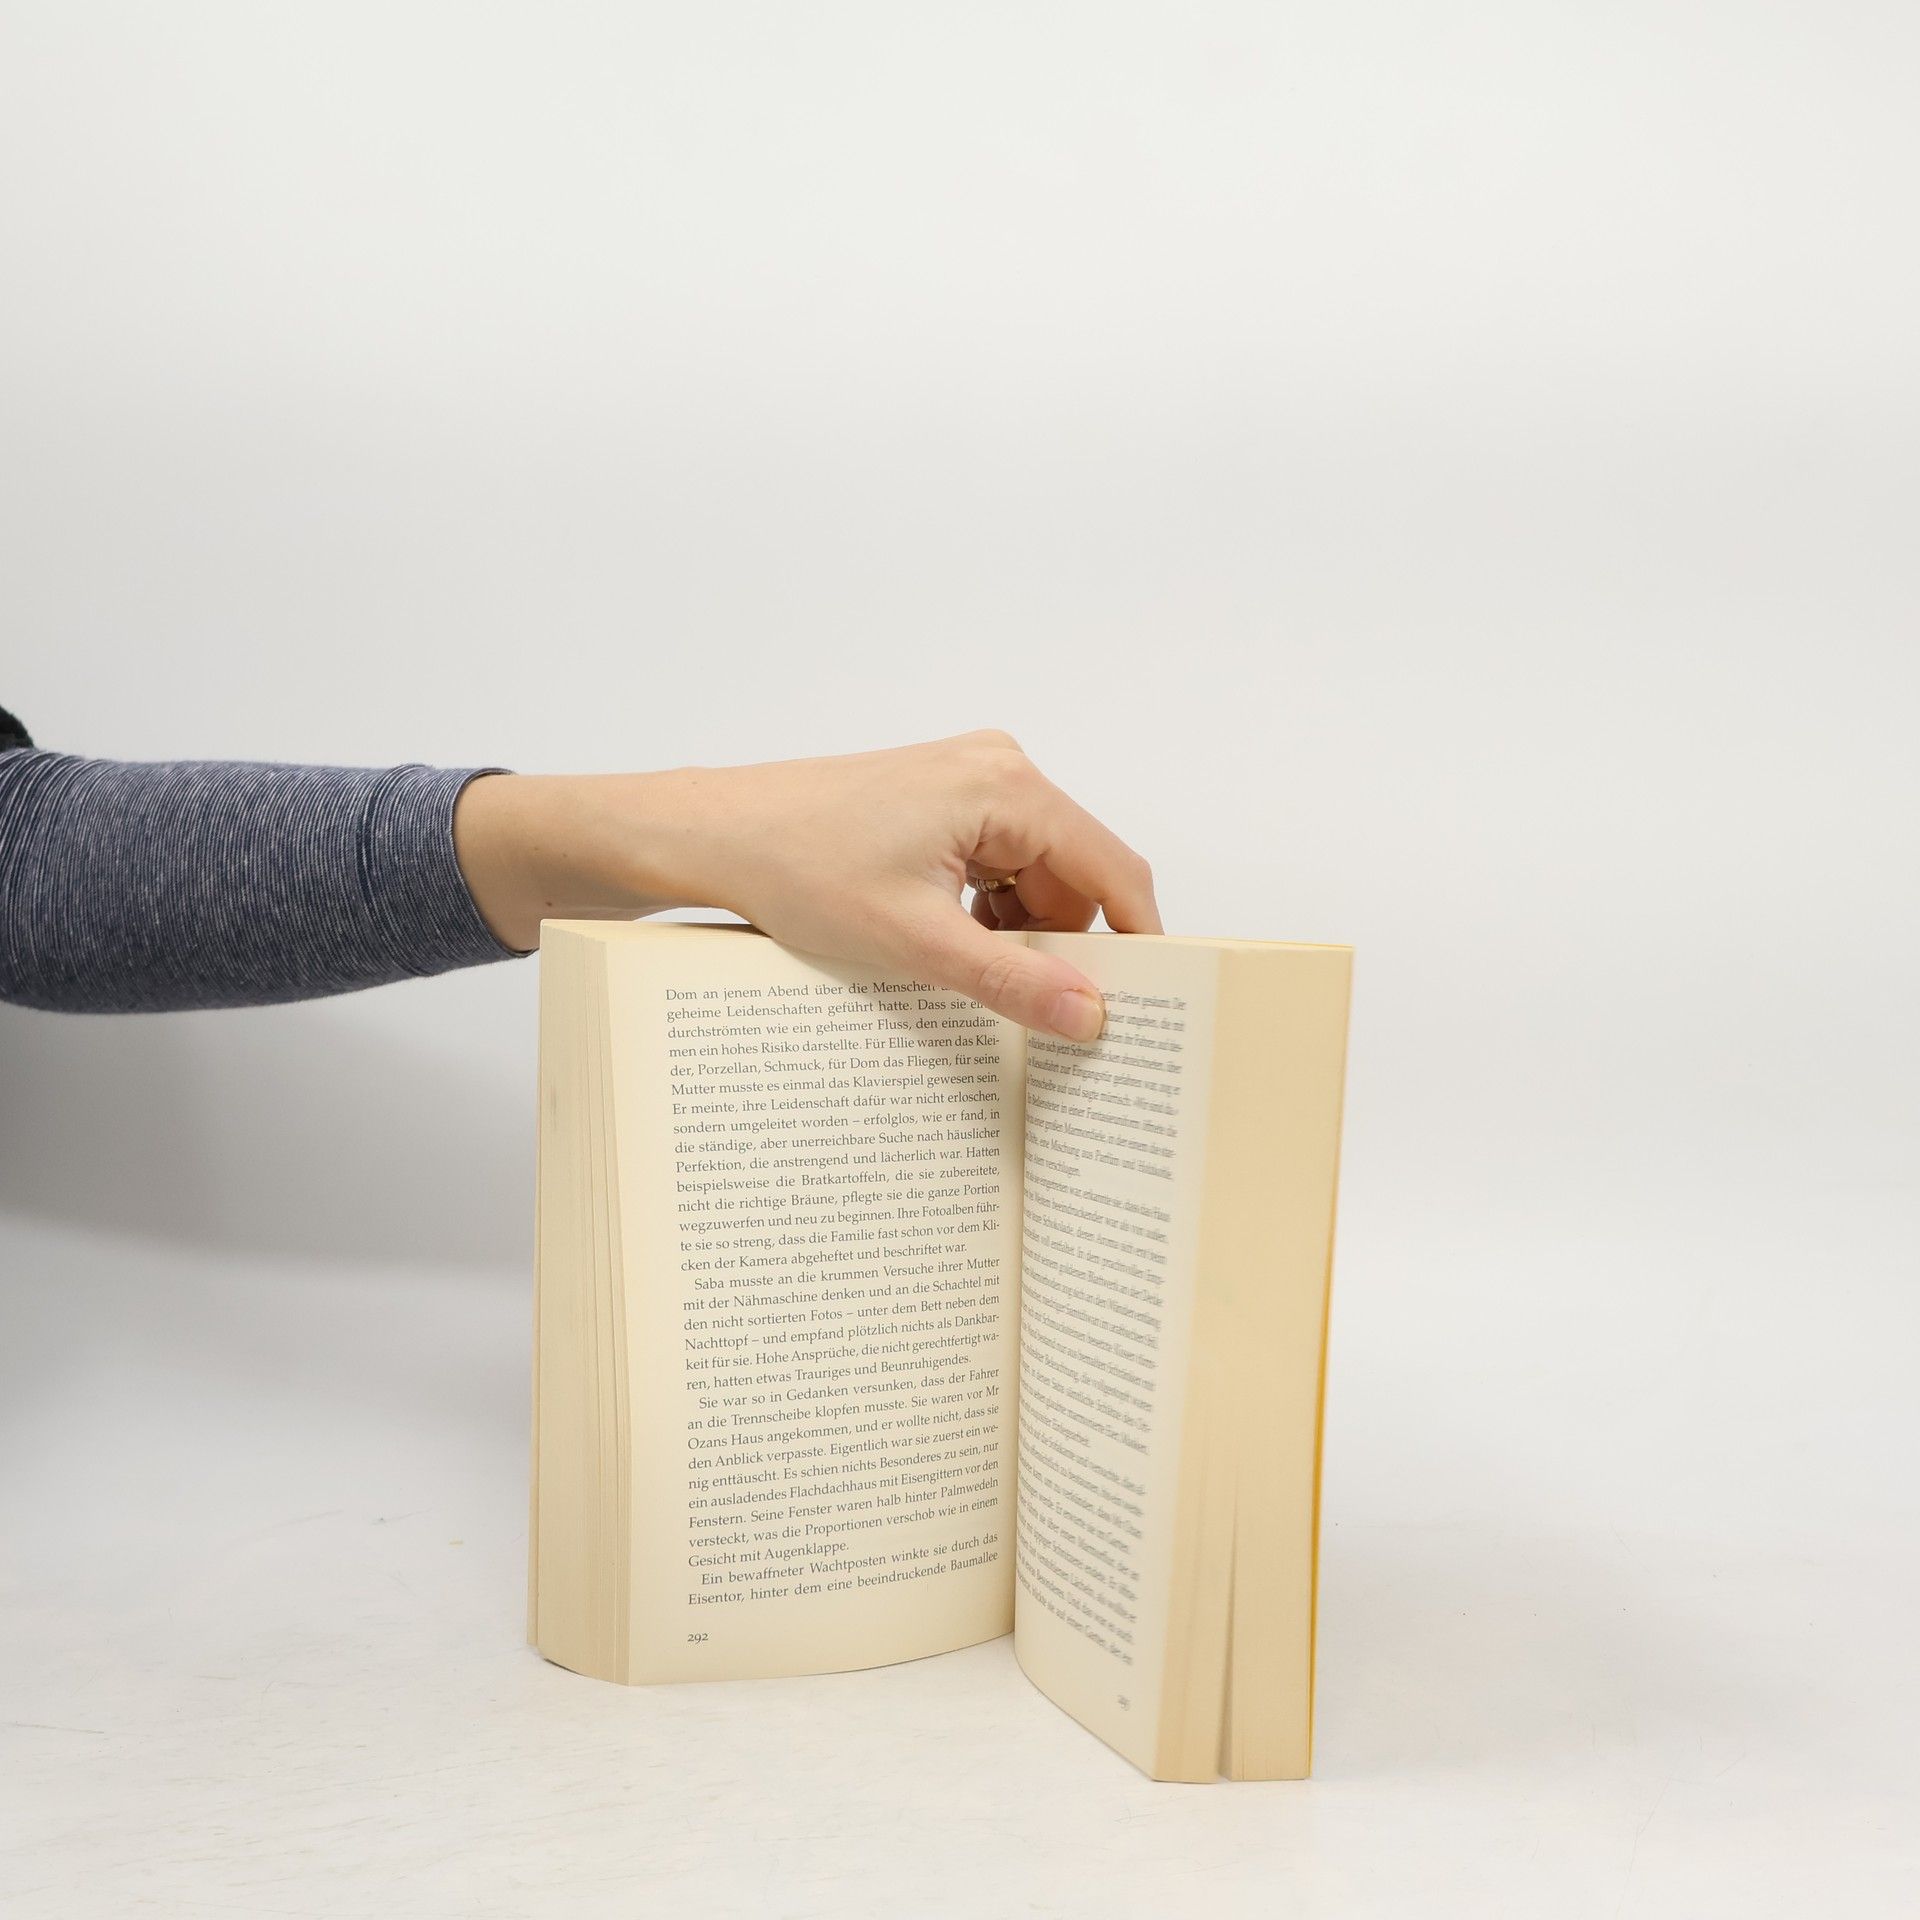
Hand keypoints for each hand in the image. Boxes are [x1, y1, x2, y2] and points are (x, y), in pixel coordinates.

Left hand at [453, 731, 1161, 1038]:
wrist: (710, 835)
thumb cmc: (797, 867)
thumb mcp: (915, 941)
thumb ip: (1012, 981)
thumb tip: (1091, 1015)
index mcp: (1008, 786)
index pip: (1113, 869)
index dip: (1135, 941)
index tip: (1141, 1005)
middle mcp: (999, 769)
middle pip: (1075, 875)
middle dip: (1063, 944)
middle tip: (1043, 1013)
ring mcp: (968, 781)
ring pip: (1033, 877)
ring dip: (1018, 934)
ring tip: (968, 977)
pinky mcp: (939, 801)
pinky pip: (995, 866)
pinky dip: (985, 915)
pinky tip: (946, 948)